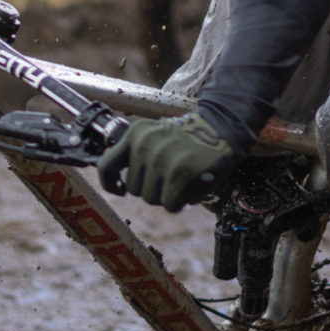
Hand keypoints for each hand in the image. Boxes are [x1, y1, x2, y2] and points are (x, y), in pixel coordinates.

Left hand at [98, 110, 239, 210]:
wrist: (223, 125)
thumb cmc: (187, 137)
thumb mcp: (154, 135)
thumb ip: (135, 154)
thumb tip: (119, 182)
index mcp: (136, 134)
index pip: (107, 165)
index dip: (110, 184)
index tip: (120, 189)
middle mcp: (146, 145)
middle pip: (135, 190)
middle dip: (152, 188)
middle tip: (170, 176)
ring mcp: (164, 159)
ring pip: (152, 199)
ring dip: (167, 196)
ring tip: (182, 179)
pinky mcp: (183, 173)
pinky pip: (170, 205)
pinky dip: (181, 202)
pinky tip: (190, 187)